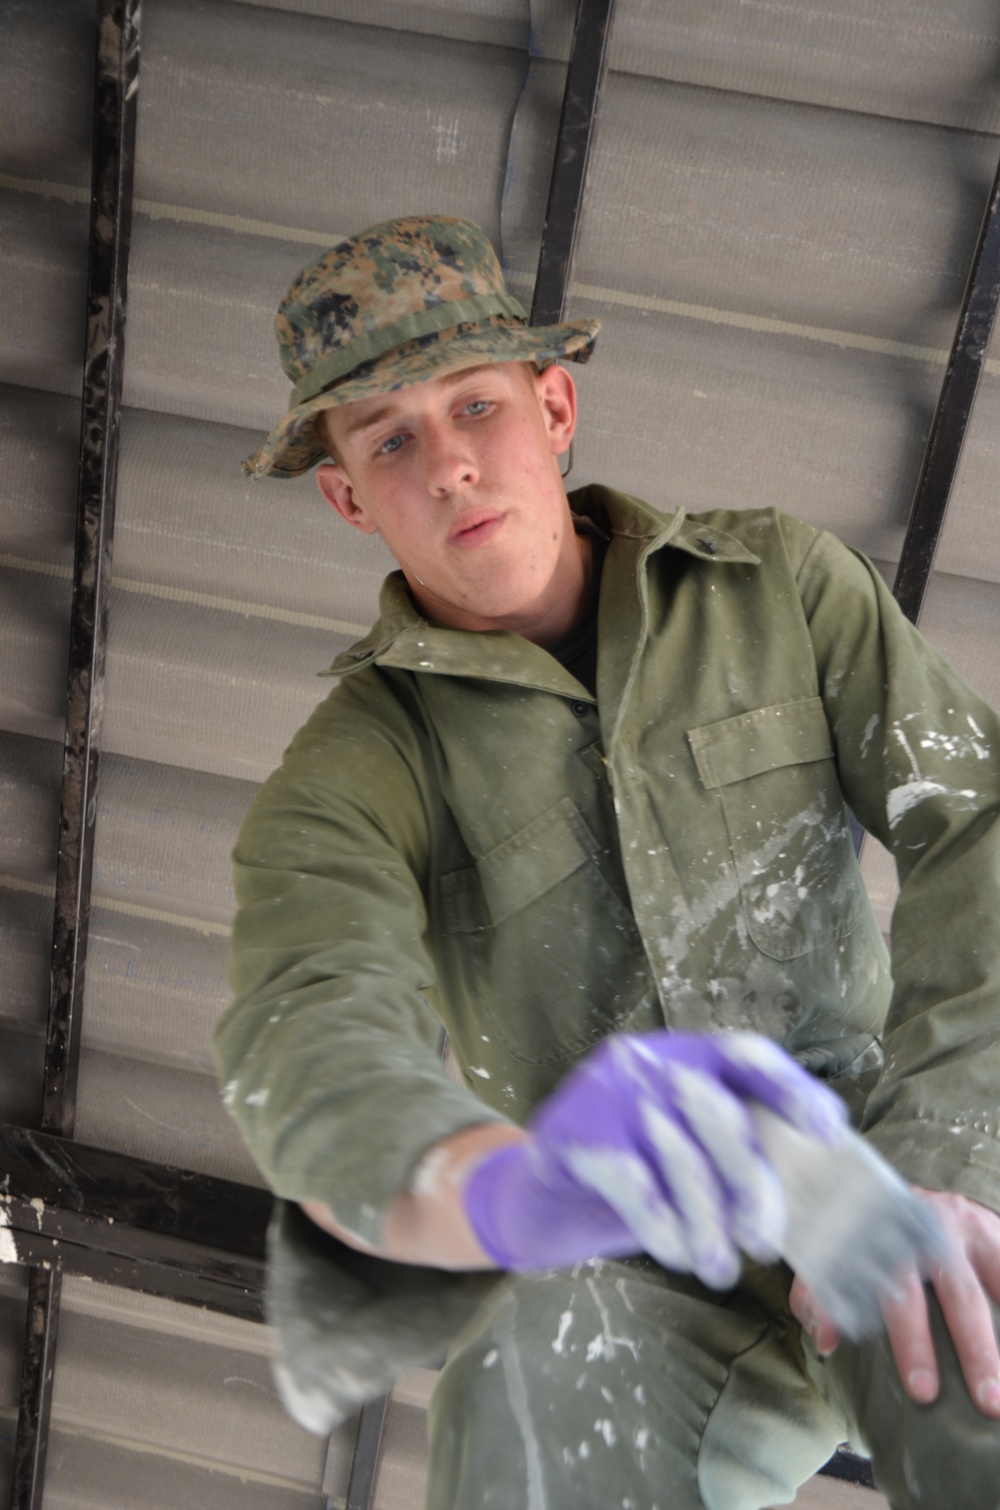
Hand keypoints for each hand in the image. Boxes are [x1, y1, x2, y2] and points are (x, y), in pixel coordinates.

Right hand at [463, 1030, 845, 1284]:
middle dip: (750, 1183)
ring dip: (707, 1224)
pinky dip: (662, 1224)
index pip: (748, 1056)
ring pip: (679, 1157)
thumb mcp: (686, 1146)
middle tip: (764, 1242)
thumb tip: (816, 1185)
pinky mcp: (573, 1129)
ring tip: (719, 1270)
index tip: (829, 1132)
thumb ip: (736, 1148)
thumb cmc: (636, 1173)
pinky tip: (676, 1254)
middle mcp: (649, 1060)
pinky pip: (633, 1181)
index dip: (793, 1090)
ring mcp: (607, 1091)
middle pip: (720, 1113)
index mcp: (688, 1055)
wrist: (542, 1193)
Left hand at [790, 1189, 999, 1416]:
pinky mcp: (993, 1230)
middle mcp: (930, 1230)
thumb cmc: (864, 1236)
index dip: (911, 1342)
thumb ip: (818, 1296)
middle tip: (985, 1401)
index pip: (898, 1293)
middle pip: (956, 1293)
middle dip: (973, 1349)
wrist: (898, 1186)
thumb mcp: (830, 1255)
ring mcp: (967, 1228)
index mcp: (885, 1241)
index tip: (923, 1391)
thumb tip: (826, 1342)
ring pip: (990, 1285)